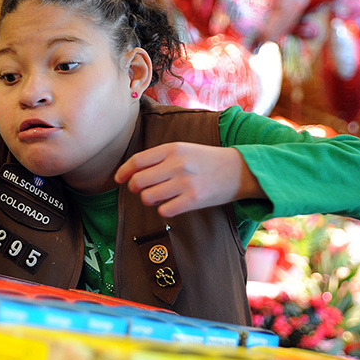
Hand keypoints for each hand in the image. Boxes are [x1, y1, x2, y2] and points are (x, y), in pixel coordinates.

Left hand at [114, 142, 264, 216]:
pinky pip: (164, 210)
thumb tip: (131, 172)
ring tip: (159, 196)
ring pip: (148, 197)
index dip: (123, 172)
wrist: (241, 170)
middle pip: (138, 181)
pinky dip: (164, 209)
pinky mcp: (194, 200)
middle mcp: (177, 164)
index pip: (137, 161)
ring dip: (149, 199)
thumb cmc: (207, 160)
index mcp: (173, 148)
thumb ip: (160, 158)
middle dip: (135, 188)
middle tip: (142, 190)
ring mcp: (185, 182)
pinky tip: (172, 204)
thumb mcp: (184, 149)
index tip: (118, 179)